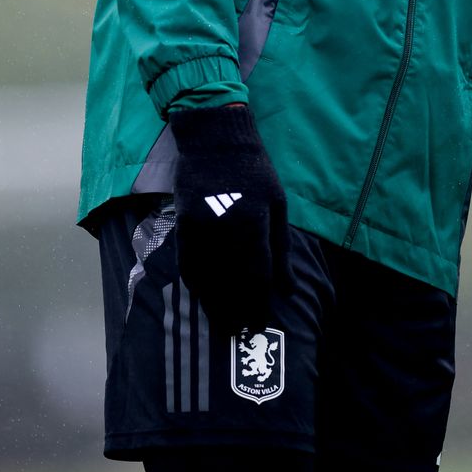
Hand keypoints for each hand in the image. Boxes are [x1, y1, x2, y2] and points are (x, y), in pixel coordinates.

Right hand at [170, 104, 290, 335]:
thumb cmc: (255, 171)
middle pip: (230, 284)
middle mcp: (225, 230)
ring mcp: (200, 228)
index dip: (258, 304)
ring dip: (214, 304)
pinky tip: (202, 297)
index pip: (257, 276)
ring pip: (206, 279)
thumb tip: (289, 289)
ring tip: (222, 323)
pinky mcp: (183, 224)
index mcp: (254, 223)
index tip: (260, 324)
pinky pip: (187, 263)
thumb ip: (281, 249)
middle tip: (240, 332)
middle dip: (236, 311)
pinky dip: (195, 284)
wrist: (215, 139)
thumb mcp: (278, 204)